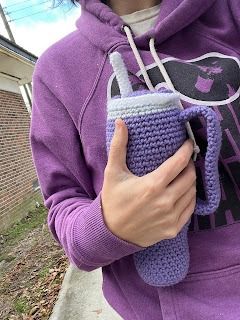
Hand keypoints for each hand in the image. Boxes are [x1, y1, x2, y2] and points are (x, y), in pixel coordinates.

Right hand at [101, 118, 196, 247]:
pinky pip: (190, 210)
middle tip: (184, 161)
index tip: (188, 143)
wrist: (111, 232)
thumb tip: (121, 122)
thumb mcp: (112, 172)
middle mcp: (165, 202)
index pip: (179, 163)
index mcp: (152, 185)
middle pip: (190, 177)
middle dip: (190, 165)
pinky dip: (189, 199)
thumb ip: (118, 146)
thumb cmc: (112, 200)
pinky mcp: (173, 229)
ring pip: (192, 193)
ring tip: (183, 175)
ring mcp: (171, 217)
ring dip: (191, 182)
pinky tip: (183, 193)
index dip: (186, 150)